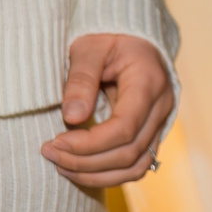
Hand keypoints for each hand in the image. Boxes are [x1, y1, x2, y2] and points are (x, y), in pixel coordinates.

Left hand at [42, 33, 173, 187]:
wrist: (132, 36)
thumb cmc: (108, 37)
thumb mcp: (89, 48)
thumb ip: (80, 79)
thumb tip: (71, 118)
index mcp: (149, 83)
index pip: (124, 128)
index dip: (89, 144)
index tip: (55, 142)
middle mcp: (162, 107)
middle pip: (128, 153)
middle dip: (85, 161)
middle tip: (49, 153)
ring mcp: (161, 123)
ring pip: (135, 167)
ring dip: (96, 174)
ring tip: (61, 166)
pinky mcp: (152, 133)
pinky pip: (135, 165)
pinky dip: (108, 174)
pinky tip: (79, 168)